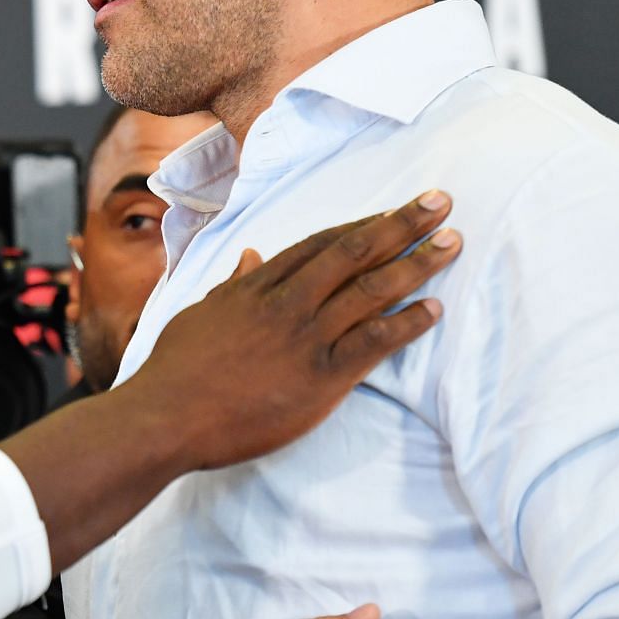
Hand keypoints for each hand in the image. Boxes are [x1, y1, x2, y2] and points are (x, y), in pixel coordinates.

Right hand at [130, 191, 460, 472]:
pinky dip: (406, 323)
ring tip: (452, 242)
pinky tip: (434, 308)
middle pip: (354, 253)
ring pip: (371, 290)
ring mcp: (305, 338)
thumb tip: (250, 257)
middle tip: (441, 201)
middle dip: (402, 224)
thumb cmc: (176, 370)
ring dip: (416, 263)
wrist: (166, 416)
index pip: (319, 244)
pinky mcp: (321, 377)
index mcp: (258, 286)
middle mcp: (287, 303)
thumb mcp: (200, 314)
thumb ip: (232, 285)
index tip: (393, 210)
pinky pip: (373, 343)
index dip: (361, 224)